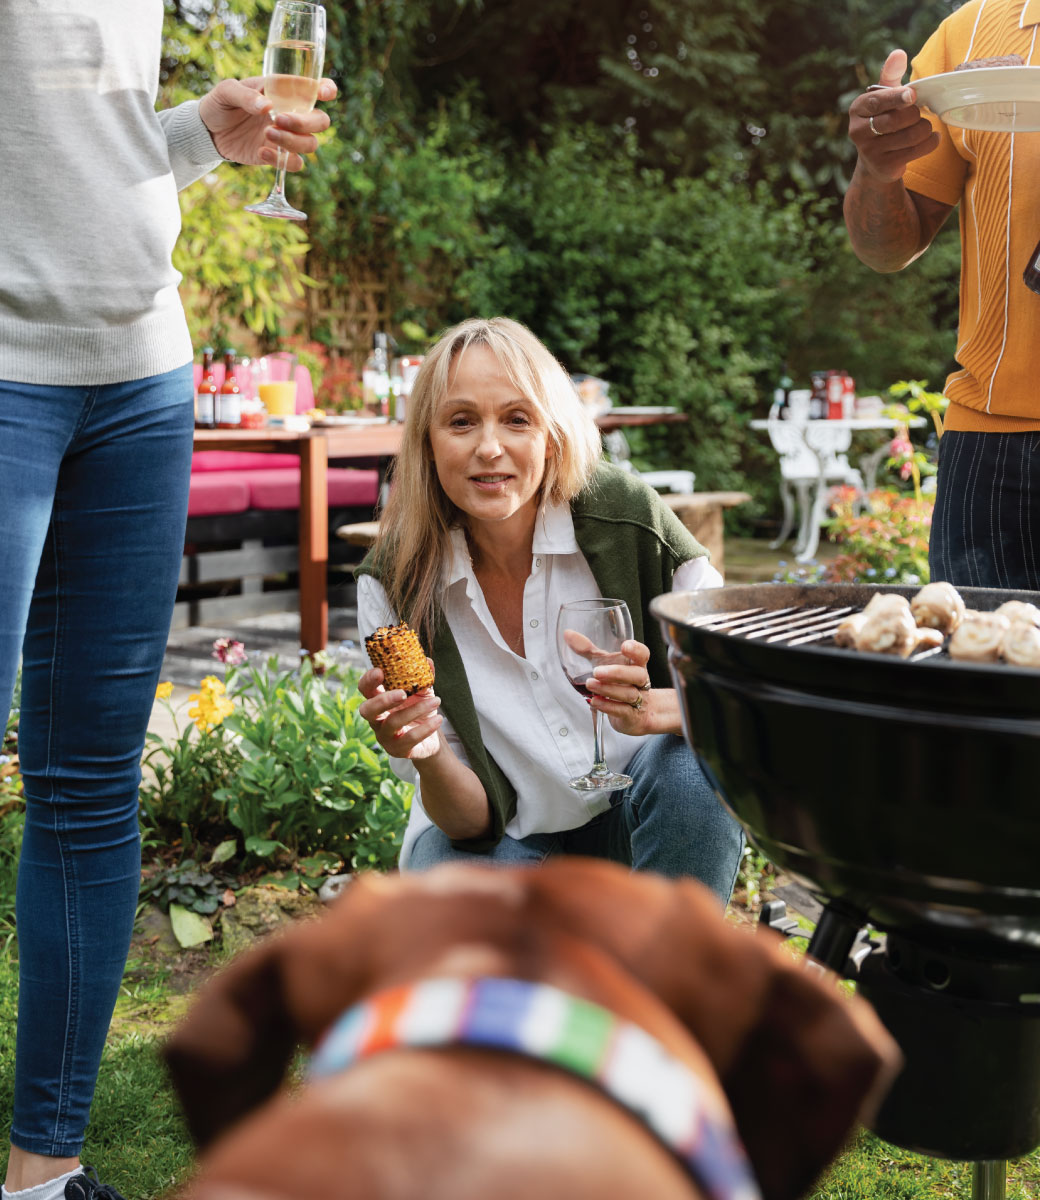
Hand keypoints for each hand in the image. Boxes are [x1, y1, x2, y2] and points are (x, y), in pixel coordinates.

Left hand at [198, 76, 336, 168]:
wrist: (208, 131)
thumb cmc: (220, 103)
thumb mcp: (226, 91)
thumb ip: (245, 95)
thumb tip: (266, 107)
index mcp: (284, 92)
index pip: (314, 88)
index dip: (326, 89)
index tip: (324, 93)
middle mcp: (292, 114)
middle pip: (320, 121)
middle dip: (306, 122)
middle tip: (280, 120)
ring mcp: (287, 137)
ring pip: (311, 144)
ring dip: (293, 141)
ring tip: (266, 134)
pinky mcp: (279, 157)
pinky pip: (295, 164)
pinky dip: (282, 161)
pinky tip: (261, 151)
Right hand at [357, 665, 442, 760]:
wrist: (431, 736)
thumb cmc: (420, 708)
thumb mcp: (422, 691)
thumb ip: (423, 676)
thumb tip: (428, 661)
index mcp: (378, 700)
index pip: (364, 689)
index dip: (369, 680)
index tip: (381, 671)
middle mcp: (377, 719)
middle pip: (366, 710)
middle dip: (383, 701)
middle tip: (402, 693)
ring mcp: (385, 736)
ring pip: (392, 723)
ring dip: (416, 710)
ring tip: (436, 700)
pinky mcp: (398, 749)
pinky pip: (409, 739)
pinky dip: (425, 728)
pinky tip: (438, 719)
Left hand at [585, 638, 654, 735]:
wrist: (636, 714)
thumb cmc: (619, 683)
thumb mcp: (604, 663)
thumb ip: (588, 649)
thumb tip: (568, 634)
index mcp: (636, 665)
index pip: (642, 655)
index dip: (636, 650)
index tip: (625, 646)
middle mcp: (640, 681)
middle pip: (637, 675)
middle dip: (617, 673)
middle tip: (597, 671)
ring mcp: (638, 699)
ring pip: (629, 694)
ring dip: (608, 690)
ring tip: (590, 685)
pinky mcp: (631, 716)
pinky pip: (623, 711)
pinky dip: (608, 706)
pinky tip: (594, 702)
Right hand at [848, 50, 939, 182]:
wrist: (876, 161)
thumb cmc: (883, 119)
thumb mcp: (884, 97)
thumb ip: (891, 76)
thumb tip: (898, 53)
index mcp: (857, 109)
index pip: (878, 101)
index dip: (896, 98)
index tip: (911, 96)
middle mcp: (858, 132)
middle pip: (897, 119)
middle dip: (915, 114)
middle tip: (917, 114)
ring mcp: (870, 152)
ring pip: (912, 134)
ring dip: (925, 128)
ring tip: (923, 127)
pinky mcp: (884, 167)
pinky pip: (918, 150)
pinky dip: (931, 142)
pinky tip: (931, 138)